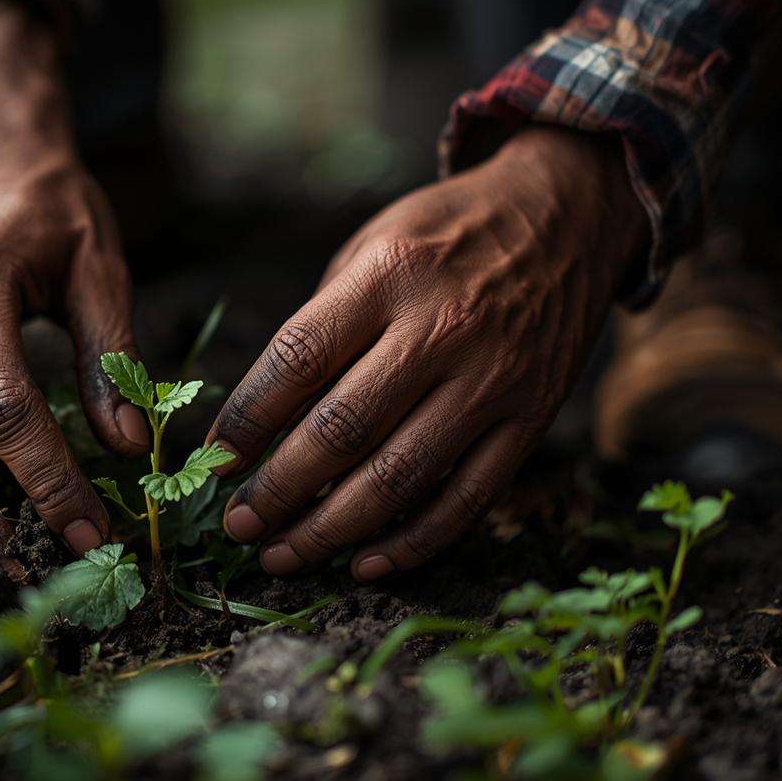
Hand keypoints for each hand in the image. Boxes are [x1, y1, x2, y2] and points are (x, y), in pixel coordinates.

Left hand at [206, 126, 648, 578]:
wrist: (567, 216)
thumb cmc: (448, 234)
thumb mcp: (377, 243)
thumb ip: (326, 320)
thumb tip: (265, 419)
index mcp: (390, 274)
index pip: (299, 359)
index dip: (247, 419)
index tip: (215, 461)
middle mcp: (443, 329)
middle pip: (342, 430)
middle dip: (278, 490)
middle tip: (237, 525)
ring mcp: (493, 379)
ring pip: (399, 478)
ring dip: (329, 531)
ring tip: (282, 554)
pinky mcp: (532, 419)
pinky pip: (466, 500)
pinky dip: (411, 543)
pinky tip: (363, 564)